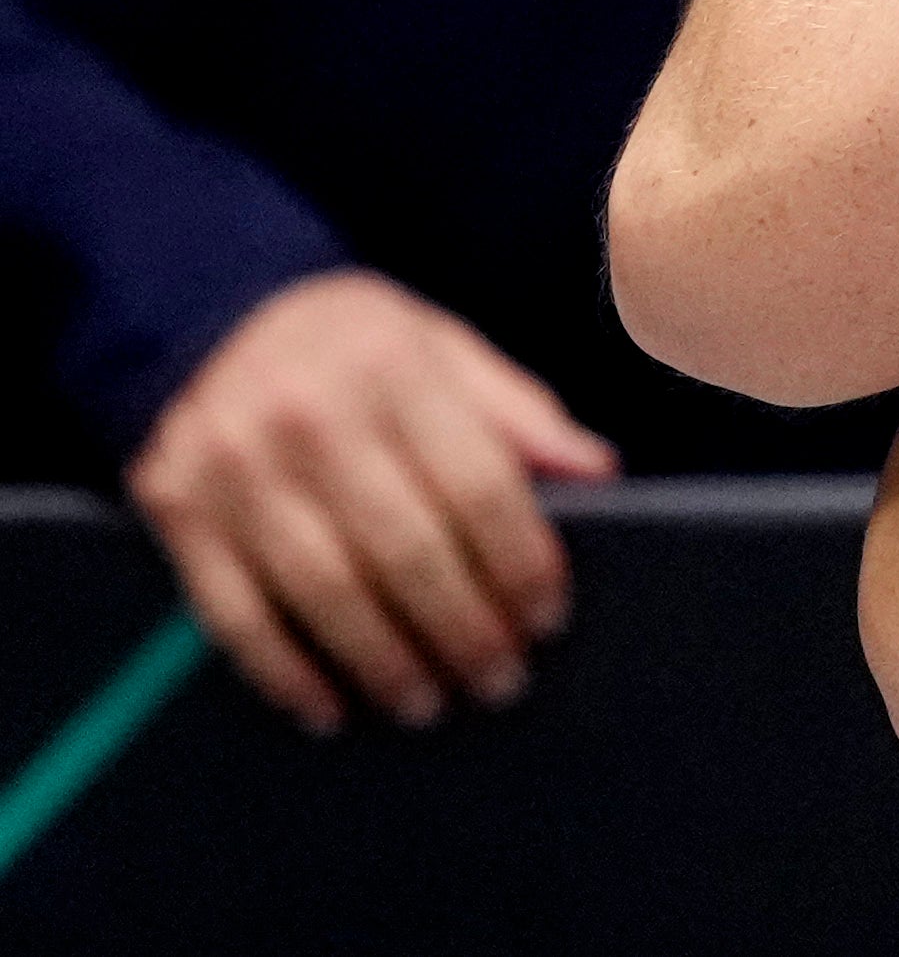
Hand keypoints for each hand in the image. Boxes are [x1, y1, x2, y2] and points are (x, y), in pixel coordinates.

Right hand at [125, 270, 620, 734]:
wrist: (214, 314)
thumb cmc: (359, 344)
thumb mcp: (446, 348)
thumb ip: (517, 414)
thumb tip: (598, 476)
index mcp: (396, 368)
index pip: (476, 483)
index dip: (519, 560)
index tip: (546, 617)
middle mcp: (311, 416)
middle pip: (403, 549)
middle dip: (461, 629)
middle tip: (498, 679)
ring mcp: (234, 466)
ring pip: (322, 591)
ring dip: (381, 662)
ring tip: (426, 702)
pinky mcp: (176, 508)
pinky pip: (233, 613)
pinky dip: (282, 672)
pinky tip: (328, 707)